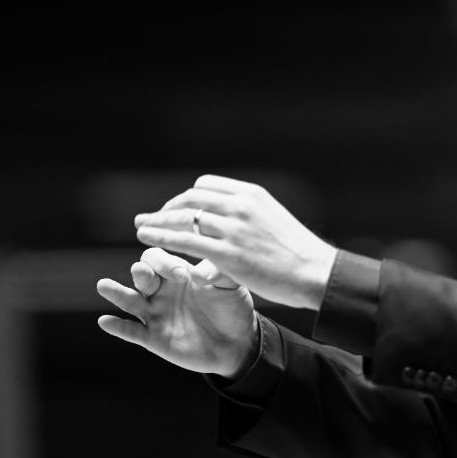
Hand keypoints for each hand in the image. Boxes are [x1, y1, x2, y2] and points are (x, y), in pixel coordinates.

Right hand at [95, 247, 257, 376]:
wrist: (237, 343)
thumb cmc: (232, 308)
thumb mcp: (230, 287)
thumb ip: (218, 274)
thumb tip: (200, 273)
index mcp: (178, 272)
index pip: (159, 258)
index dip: (165, 263)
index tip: (181, 275)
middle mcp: (162, 290)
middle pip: (141, 274)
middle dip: (141, 272)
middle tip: (143, 273)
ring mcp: (156, 313)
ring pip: (130, 300)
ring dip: (116, 293)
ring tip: (104, 285)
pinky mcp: (154, 338)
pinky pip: (132, 331)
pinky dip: (118, 327)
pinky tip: (105, 321)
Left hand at [133, 175, 337, 309]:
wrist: (315, 272)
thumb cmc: (298, 252)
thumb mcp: (273, 219)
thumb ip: (249, 214)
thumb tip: (229, 217)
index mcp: (251, 194)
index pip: (206, 185)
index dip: (185, 197)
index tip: (176, 208)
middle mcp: (240, 205)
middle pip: (190, 198)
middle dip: (166, 208)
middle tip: (151, 218)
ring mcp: (233, 228)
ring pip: (183, 217)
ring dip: (157, 221)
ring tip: (141, 228)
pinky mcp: (228, 253)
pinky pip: (185, 240)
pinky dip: (161, 237)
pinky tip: (147, 240)